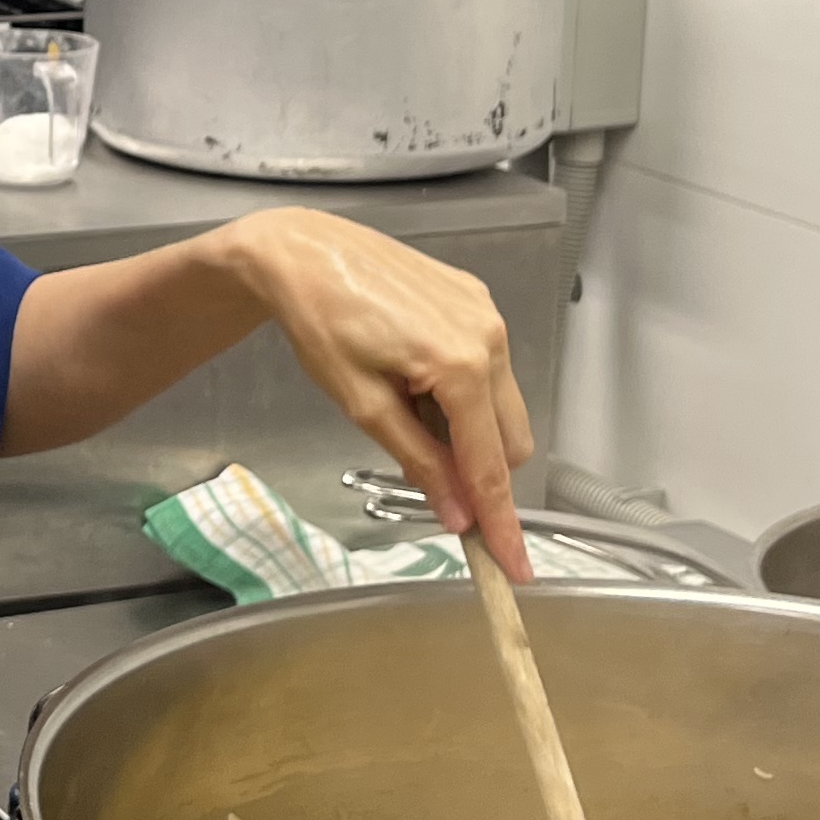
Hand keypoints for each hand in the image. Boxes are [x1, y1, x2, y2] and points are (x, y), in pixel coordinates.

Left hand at [219, 209, 533, 577]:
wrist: (305, 251)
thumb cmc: (321, 325)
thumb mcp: (362, 405)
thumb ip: (417, 461)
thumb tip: (456, 515)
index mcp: (460, 367)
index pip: (490, 466)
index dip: (500, 522)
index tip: (513, 567)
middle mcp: (490, 339)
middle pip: (510, 441)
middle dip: (479, 470)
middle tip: (423, 468)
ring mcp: (489, 315)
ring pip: (504, 406)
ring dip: (469, 428)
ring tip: (407, 405)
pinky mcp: (479, 301)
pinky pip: (491, 368)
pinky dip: (464, 392)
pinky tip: (415, 375)